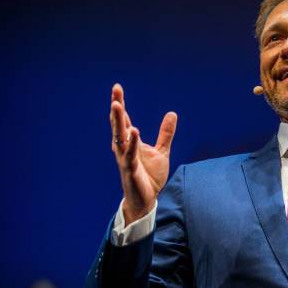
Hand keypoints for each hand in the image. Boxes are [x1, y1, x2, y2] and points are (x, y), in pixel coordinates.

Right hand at [110, 83, 177, 224]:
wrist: (146, 199)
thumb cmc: (150, 176)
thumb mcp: (161, 151)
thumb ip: (166, 133)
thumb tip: (172, 113)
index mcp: (130, 142)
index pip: (124, 119)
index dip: (121, 103)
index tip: (117, 87)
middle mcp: (124, 148)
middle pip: (119, 124)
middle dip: (116, 107)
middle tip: (115, 90)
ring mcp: (125, 158)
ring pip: (120, 137)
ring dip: (118, 121)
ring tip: (117, 105)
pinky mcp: (129, 170)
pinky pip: (129, 155)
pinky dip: (132, 143)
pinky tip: (134, 131)